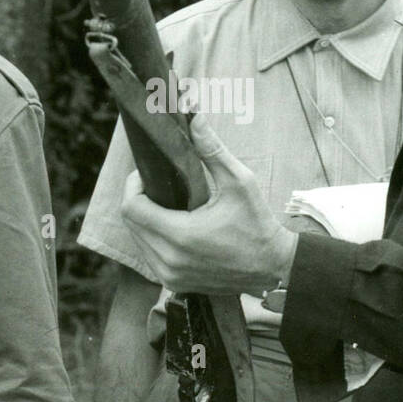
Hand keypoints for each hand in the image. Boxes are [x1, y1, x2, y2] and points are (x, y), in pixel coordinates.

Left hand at [121, 113, 297, 296]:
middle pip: (129, 222)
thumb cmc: (258, 224)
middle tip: (159, 184)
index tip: (150, 174)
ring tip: (168, 204)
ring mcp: (170, 275)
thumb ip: (212, 150)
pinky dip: (153, 238)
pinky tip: (173, 225)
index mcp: (180, 235)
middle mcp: (169, 259)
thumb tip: (195, 118)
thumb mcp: (239, 182)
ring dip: (144, 219)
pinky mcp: (174, 283)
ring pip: (136, 240)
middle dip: (138, 198)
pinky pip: (148, 255)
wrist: (273, 267)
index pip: (131, 207)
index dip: (133, 185)